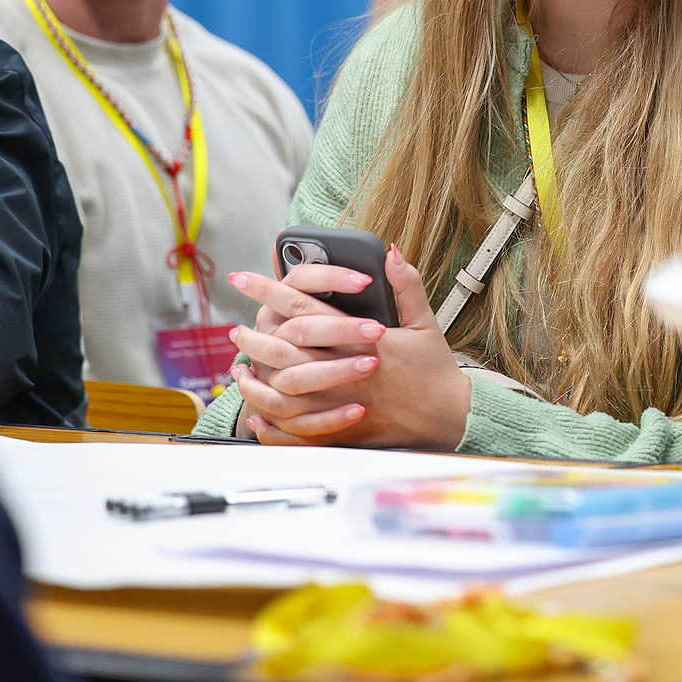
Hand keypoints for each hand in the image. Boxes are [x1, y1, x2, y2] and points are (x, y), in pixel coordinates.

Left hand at [226, 245, 471, 448]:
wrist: (446, 419)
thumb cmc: (434, 370)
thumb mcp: (425, 322)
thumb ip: (406, 284)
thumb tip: (388, 252)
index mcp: (363, 340)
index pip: (304, 308)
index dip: (269, 290)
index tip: (245, 278)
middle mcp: (345, 372)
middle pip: (282, 349)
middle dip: (253, 335)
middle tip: (235, 328)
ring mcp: (338, 403)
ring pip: (279, 389)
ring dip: (254, 375)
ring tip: (239, 364)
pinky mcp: (336, 429)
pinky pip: (289, 425)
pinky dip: (268, 414)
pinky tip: (255, 404)